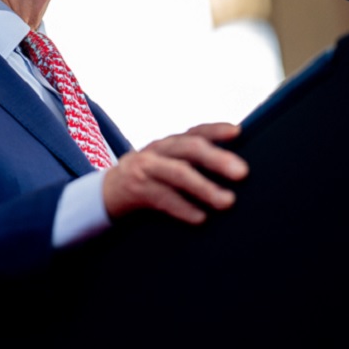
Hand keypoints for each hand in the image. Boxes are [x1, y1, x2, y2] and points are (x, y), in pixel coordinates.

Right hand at [102, 123, 247, 223]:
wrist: (106, 193)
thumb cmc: (149, 179)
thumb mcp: (166, 163)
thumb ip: (191, 162)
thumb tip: (233, 170)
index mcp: (169, 143)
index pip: (196, 131)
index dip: (216, 130)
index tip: (238, 132)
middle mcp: (159, 150)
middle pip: (189, 149)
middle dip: (217, 159)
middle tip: (242, 172)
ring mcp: (146, 168)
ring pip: (178, 173)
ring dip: (204, 187)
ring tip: (228, 201)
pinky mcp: (137, 190)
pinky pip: (163, 198)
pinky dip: (183, 208)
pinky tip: (201, 218)